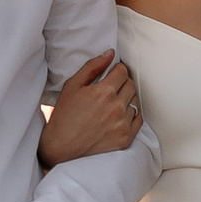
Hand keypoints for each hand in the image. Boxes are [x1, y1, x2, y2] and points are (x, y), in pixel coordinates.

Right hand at [39, 48, 139, 164]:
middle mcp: (116, 108)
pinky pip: (139, 119)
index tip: (112, 73)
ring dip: (127, 98)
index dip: (117, 70)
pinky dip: (132, 114)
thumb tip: (110, 54)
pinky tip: (119, 115)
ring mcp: (122, 124)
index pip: (122, 72)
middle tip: (112, 87)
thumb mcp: (72, 86)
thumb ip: (92, 67)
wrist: (61, 146)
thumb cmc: (65, 115)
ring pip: (135, 101)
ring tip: (114, 102)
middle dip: (123, 82)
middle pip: (131, 85)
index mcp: (103, 92)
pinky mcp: (126, 138)